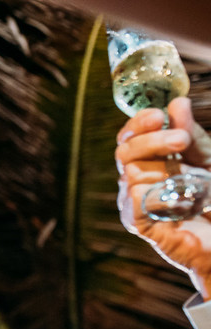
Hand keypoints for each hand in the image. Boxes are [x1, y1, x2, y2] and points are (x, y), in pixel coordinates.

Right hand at [116, 98, 210, 296]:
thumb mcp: (208, 160)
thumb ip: (193, 136)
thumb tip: (177, 103)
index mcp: (151, 162)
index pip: (130, 137)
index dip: (138, 124)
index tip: (158, 114)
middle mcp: (139, 179)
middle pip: (125, 151)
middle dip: (150, 140)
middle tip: (181, 138)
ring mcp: (136, 203)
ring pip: (130, 174)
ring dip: (160, 165)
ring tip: (191, 170)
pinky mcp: (141, 224)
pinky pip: (135, 202)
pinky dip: (156, 195)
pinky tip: (182, 197)